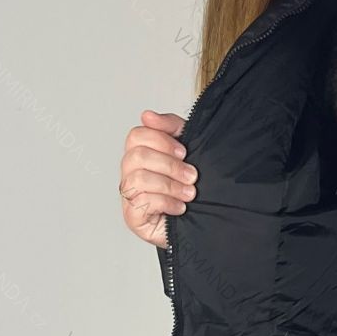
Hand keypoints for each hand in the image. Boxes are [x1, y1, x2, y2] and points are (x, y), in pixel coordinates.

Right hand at [119, 109, 195, 248]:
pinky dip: (166, 203)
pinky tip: (180, 208)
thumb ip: (171, 127)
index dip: (161, 141)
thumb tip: (147, 115)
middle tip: (192, 176)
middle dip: (170, 165)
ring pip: (138, 179)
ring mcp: (130, 195)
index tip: (184, 152)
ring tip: (190, 193)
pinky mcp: (133, 217)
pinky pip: (142, 202)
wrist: (206, 220)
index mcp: (141, 153)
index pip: (136, 136)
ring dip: (170, 185)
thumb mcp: (189, 148)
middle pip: (137, 156)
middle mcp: (131, 172)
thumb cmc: (192, 184)